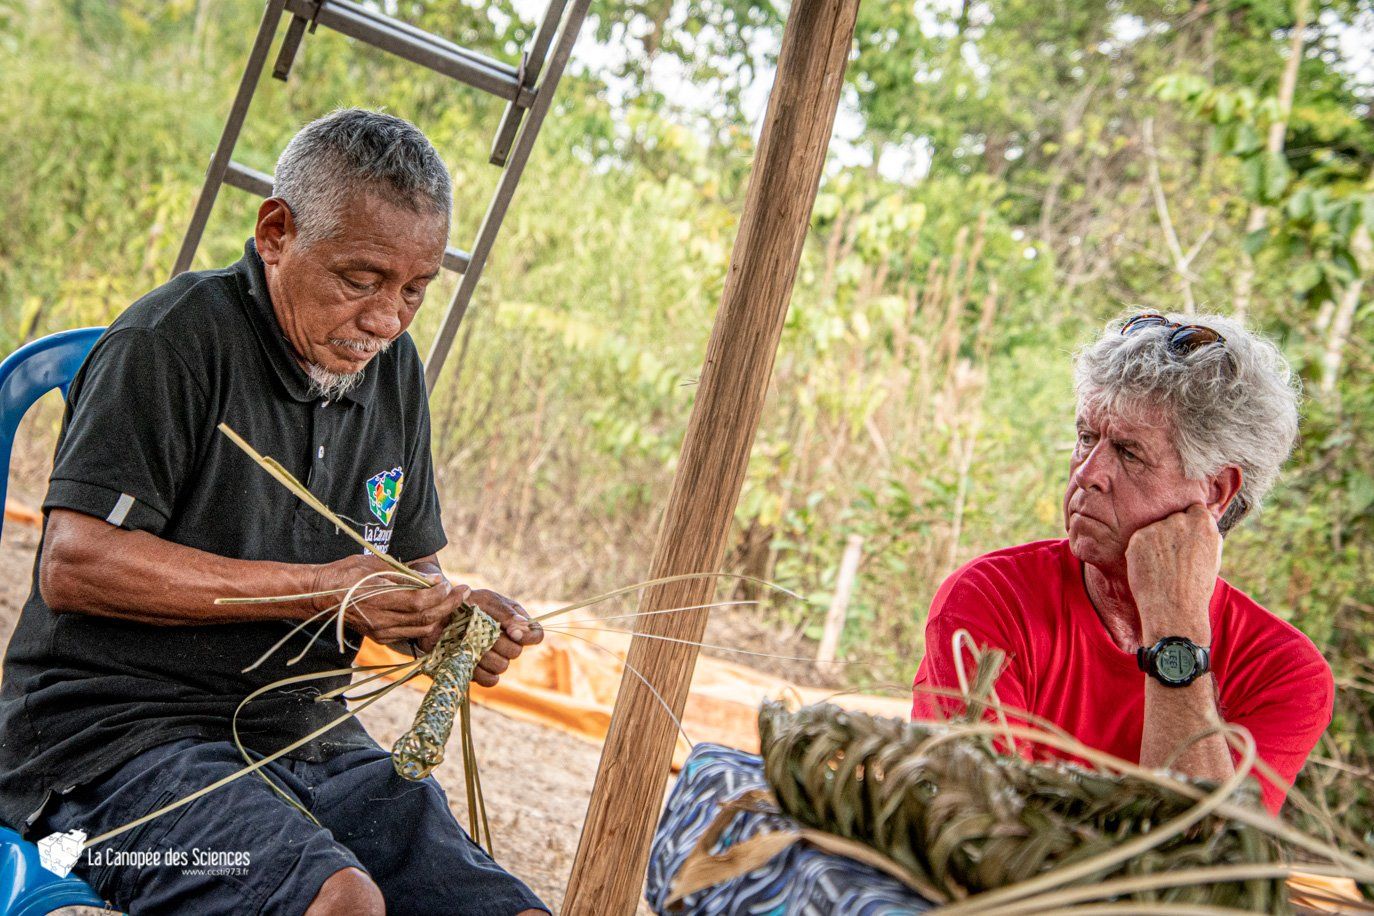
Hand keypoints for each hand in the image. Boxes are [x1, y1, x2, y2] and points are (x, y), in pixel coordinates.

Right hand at [311, 554, 467, 646]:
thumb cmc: (347, 573)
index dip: (438, 594)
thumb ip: (404, 574)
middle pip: (425, 619)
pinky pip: (411, 633)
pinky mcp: (381, 637)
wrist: (321, 595)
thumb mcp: (374, 565)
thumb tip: (431, 579)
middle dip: (449, 604)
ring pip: (421, 630)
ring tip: (454, 599)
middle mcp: (381, 621)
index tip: (450, 583)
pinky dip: (428, 623)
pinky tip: (437, 610)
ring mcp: (381, 632)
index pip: (419, 602)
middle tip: (464, 590)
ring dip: (442, 615)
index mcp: (378, 600)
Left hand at [464, 588, 542, 687]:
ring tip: (468, 642)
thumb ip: (505, 612)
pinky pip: (490, 680)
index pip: (536, 635)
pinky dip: (480, 671)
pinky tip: (467, 658)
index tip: (511, 632)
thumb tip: (521, 627)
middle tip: (479, 631)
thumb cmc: (465, 604)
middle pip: (516, 652)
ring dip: (485, 654)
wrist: (438, 617)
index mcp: (516, 623)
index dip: (528, 636)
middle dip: (497, 642)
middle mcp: (509, 642)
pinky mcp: (480, 672)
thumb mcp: (486, 601)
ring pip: (502, 666)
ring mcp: (495, 659)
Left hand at [1126, 504, 1220, 644]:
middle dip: (1171, 533)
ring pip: (1155, 529)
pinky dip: (1141, 552)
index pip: (1193, 509)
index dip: (1188, 524)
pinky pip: (1139, 540)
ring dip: (1156, 542)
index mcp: (1203, 522)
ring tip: (1162, 567)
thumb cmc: (1196, 587)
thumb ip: (1206, 534)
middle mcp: (1180, 520)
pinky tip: (1150, 569)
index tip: (1185, 539)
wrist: (1174, 609)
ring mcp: (1158, 527)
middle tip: (1173, 558)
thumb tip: (1201, 516)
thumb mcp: (1212, 556)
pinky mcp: (1138, 537)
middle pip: (1173, 518)